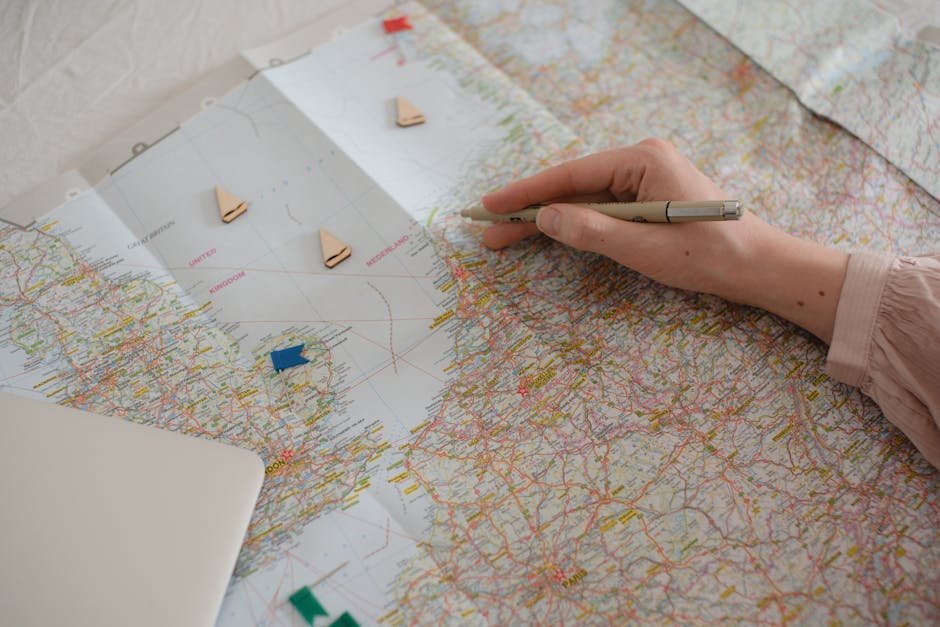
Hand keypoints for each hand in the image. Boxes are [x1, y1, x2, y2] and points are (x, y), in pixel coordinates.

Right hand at [480, 139, 848, 342]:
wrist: (757, 266)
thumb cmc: (707, 255)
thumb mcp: (642, 247)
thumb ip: (589, 231)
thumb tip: (543, 218)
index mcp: (641, 159)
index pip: (570, 175)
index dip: (526, 192)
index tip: (489, 205)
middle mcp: (641, 161)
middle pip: (572, 186)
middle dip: (530, 210)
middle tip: (488, 230)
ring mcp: (645, 179)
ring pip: (582, 200)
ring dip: (548, 220)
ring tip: (505, 237)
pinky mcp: (648, 199)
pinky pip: (600, 209)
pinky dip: (573, 224)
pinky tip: (546, 235)